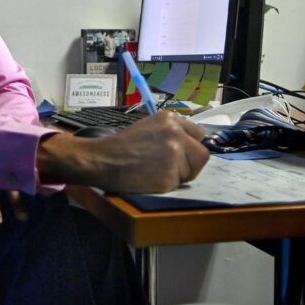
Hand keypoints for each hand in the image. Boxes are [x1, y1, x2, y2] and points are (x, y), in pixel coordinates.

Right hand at [37, 110, 208, 193]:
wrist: (102, 159)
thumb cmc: (122, 145)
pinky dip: (166, 185)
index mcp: (170, 119)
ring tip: (153, 170)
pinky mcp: (169, 176)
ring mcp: (174, 155)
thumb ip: (171, 132)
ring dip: (177, 175)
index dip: (191, 147)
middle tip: (168, 166)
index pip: (200, 135)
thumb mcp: (148, 126)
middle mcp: (175, 134)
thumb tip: (193, 144)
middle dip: (189, 163)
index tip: (181, 153)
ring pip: (191, 171)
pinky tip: (149, 178)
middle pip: (202, 155)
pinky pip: (178, 184)